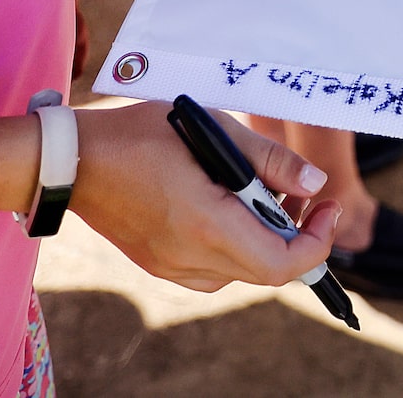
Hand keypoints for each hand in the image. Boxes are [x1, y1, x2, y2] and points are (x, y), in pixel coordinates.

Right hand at [70, 100, 339, 291]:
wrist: (74, 159)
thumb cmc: (141, 134)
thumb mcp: (214, 130)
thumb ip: (269, 160)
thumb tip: (315, 182)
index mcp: (207, 225)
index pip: (281, 263)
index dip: (316, 242)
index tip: (327, 206)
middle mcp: (190, 257)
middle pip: (266, 270)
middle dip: (296, 236)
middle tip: (303, 197)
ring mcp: (171, 266)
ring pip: (241, 273)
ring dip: (266, 242)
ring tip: (267, 197)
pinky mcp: (158, 264)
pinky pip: (212, 272)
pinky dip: (235, 248)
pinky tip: (230, 209)